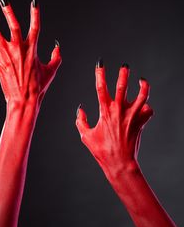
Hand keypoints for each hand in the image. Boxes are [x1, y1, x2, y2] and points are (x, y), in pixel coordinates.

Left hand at [0, 0, 60, 106]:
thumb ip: (56, 57)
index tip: (34, 0)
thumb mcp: (52, 71)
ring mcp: (7, 56)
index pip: (35, 26)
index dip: (35, 12)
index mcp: (32, 49)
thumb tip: (57, 47)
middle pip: (12, 25)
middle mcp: (19, 50)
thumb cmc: (39, 87)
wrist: (24, 100)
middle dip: (7, 10)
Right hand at [76, 60, 152, 179]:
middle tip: (125, 66)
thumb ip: (80, 121)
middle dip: (124, 74)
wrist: (120, 163)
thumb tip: (79, 109)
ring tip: (142, 80)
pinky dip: (146, 108)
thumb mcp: (86, 136)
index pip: (101, 87)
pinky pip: (147, 111)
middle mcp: (119, 111)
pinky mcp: (141, 122)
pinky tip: (144, 106)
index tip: (100, 63)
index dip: (100, 73)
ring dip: (143, 86)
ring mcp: (132, 116)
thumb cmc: (102, 151)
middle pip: (123, 87)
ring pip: (141, 96)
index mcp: (105, 111)